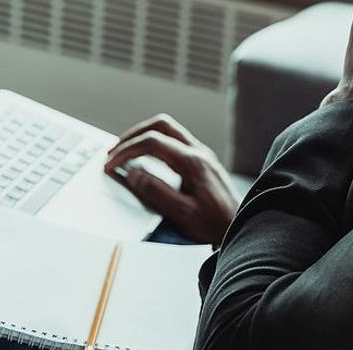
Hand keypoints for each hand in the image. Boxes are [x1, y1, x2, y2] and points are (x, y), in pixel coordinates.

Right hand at [104, 114, 238, 244]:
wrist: (241, 227)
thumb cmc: (215, 224)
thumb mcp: (183, 214)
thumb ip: (156, 192)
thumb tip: (133, 172)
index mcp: (193, 162)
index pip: (152, 142)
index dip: (127, 150)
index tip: (111, 164)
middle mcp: (198, 152)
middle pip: (160, 126)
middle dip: (133, 135)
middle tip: (113, 151)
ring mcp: (201, 154)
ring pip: (168, 130)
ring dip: (144, 137)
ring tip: (125, 152)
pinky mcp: (201, 162)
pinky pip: (174, 141)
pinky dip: (155, 144)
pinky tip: (146, 159)